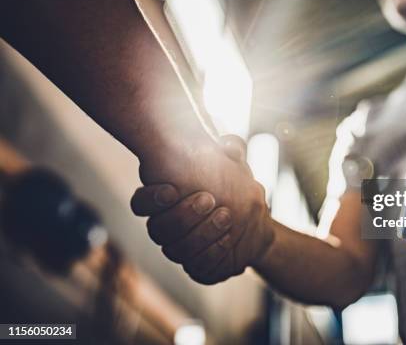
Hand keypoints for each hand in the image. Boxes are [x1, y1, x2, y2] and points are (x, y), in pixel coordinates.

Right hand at [131, 135, 274, 283]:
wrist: (256, 220)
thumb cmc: (236, 186)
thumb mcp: (236, 164)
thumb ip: (230, 150)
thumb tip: (228, 143)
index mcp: (165, 200)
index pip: (141, 203)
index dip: (152, 199)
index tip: (173, 189)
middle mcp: (167, 228)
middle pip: (158, 229)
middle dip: (183, 215)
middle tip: (209, 199)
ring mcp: (180, 250)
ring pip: (176, 250)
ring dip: (201, 233)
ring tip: (226, 217)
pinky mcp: (197, 267)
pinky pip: (197, 268)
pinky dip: (212, 254)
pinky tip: (228, 240)